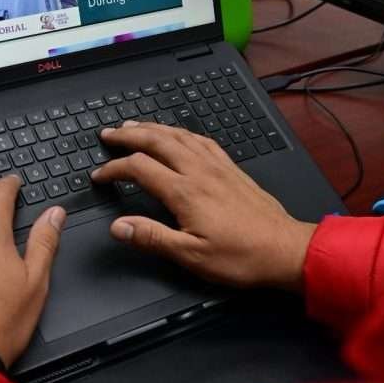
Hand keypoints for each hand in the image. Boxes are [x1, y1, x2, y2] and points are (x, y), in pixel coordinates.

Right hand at [90, 122, 315, 290]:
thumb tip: (118, 226)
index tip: (99, 175)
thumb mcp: (191, 256)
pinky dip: (183, 132)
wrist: (284, 250)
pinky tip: (179, 134)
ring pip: (180, 135)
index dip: (114, 169)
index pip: (139, 168)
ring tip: (135, 125)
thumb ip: (152, 237)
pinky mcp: (232, 170)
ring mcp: (218, 167)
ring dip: (154, 128)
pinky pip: (202, 140)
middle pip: (158, 141)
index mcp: (185, 192)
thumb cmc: (241, 257)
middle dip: (129, 135)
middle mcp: (200, 172)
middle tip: (109, 133)